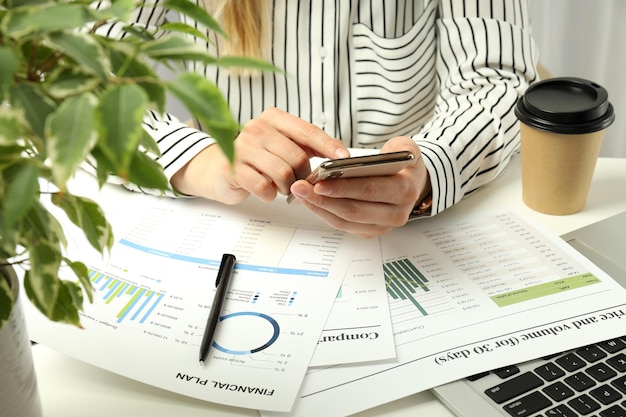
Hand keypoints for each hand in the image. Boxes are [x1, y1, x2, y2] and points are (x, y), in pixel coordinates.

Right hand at [171, 107, 349, 203]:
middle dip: (303, 176)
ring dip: (288, 187)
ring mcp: (242, 147)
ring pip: (283, 173)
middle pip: (297, 157)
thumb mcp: (283, 146)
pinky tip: (267, 191)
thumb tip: (339, 156)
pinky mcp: (232, 168)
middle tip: (299, 183)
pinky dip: (270, 194)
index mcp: (274, 118)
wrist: (217, 169)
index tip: (344, 157)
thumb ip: (307, 147)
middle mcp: (257, 128)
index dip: (328, 145)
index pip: (308, 131)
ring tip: (282, 187)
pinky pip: (264, 186)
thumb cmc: (257, 158)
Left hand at [289, 137, 430, 237]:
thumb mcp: (407, 148)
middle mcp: (396, 213)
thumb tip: (386, 153)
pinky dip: (323, 213)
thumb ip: (400, 146)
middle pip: (353, 210)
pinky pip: (342, 226)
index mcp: (405, 191)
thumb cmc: (404, 166)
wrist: (412, 185)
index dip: (343, 188)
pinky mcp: (370, 232)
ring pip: (345, 221)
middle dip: (324, 199)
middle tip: (301, 187)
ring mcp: (382, 226)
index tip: (319, 182)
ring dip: (319, 208)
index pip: (370, 190)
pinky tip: (309, 200)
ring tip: (300, 192)